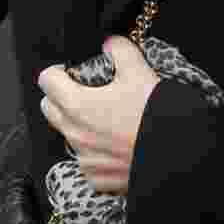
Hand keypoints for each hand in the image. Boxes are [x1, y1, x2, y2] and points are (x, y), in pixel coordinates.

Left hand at [38, 36, 157, 193]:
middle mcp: (74, 134)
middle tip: (87, 92)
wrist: (177, 157)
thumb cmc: (154, 116)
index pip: (46, 80)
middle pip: (50, 108)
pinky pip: (86, 160)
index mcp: (76, 105)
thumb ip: (119, 50)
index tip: (73, 72)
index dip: (59, 71)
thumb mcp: (139, 71)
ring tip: (108, 118)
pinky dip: (95, 150)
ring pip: (68, 135)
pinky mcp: (97, 179)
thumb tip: (110, 44)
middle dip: (61, 97)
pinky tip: (117, 144)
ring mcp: (84, 159)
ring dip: (79, 124)